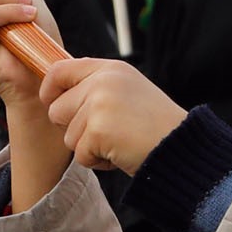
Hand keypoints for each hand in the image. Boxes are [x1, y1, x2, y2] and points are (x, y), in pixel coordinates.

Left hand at [41, 59, 189, 174]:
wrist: (182, 146)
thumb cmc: (156, 125)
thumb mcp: (128, 91)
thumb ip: (96, 87)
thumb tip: (58, 94)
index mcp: (110, 69)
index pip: (58, 70)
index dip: (49, 89)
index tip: (52, 102)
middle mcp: (103, 82)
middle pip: (57, 110)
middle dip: (74, 128)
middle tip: (106, 132)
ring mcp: (100, 105)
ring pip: (68, 136)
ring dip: (89, 148)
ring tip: (118, 142)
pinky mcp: (99, 130)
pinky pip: (80, 155)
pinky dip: (98, 162)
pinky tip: (120, 154)